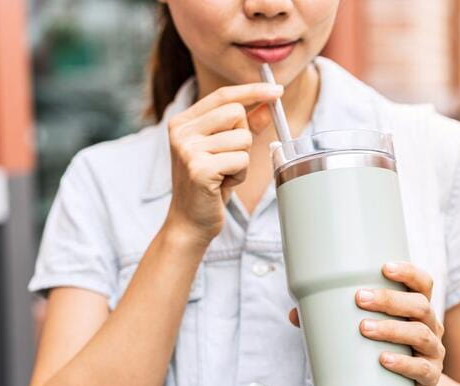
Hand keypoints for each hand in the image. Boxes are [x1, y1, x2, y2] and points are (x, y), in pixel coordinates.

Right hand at [164, 82, 282, 245]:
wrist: (189, 222)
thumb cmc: (208, 186)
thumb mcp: (226, 151)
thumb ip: (245, 126)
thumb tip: (268, 103)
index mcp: (183, 122)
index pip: (223, 95)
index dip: (253, 90)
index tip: (278, 89)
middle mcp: (181, 131)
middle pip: (236, 113)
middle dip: (245, 137)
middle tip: (229, 159)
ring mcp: (188, 149)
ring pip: (243, 139)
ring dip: (242, 161)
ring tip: (224, 175)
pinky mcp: (199, 169)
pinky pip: (241, 160)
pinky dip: (239, 175)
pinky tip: (223, 185)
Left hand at [287, 261, 445, 385]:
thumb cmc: (384, 354)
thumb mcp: (367, 336)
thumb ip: (335, 322)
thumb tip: (294, 314)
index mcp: (418, 310)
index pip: (423, 283)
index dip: (408, 272)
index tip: (384, 267)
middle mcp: (431, 327)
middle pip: (419, 305)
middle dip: (389, 299)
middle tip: (359, 299)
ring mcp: (432, 353)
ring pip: (420, 334)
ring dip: (392, 329)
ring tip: (364, 328)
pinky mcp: (428, 379)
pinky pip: (421, 369)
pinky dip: (403, 364)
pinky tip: (384, 359)